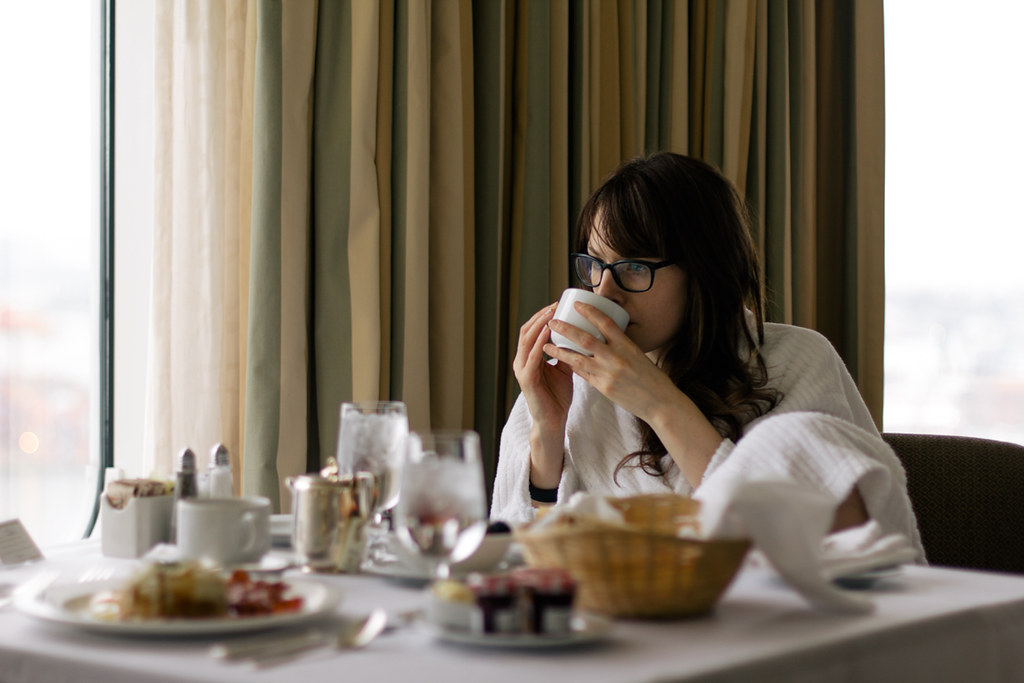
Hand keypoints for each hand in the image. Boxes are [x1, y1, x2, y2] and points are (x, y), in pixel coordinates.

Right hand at [513, 303, 573, 485]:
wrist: (553, 421)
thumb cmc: (558, 396)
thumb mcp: (565, 369)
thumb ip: (567, 353)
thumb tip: (581, 336)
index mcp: (530, 357)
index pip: (533, 329)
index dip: (543, 315)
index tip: (558, 304)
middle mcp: (522, 360)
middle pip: (527, 330)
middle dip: (541, 315)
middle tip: (555, 304)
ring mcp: (522, 369)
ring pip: (527, 340)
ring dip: (539, 324)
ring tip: (551, 313)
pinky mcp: (526, 379)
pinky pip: (532, 357)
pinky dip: (539, 343)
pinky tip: (548, 333)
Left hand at [543, 302, 672, 420]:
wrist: (660, 403)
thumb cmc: (652, 377)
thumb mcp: (638, 355)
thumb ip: (621, 346)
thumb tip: (604, 336)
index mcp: (627, 345)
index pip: (605, 322)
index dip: (590, 311)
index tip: (576, 304)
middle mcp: (616, 358)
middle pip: (585, 338)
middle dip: (565, 329)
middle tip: (552, 322)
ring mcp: (608, 374)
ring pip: (577, 358)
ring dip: (560, 351)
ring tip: (546, 345)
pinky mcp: (603, 388)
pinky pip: (583, 374)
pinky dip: (572, 367)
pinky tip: (562, 362)